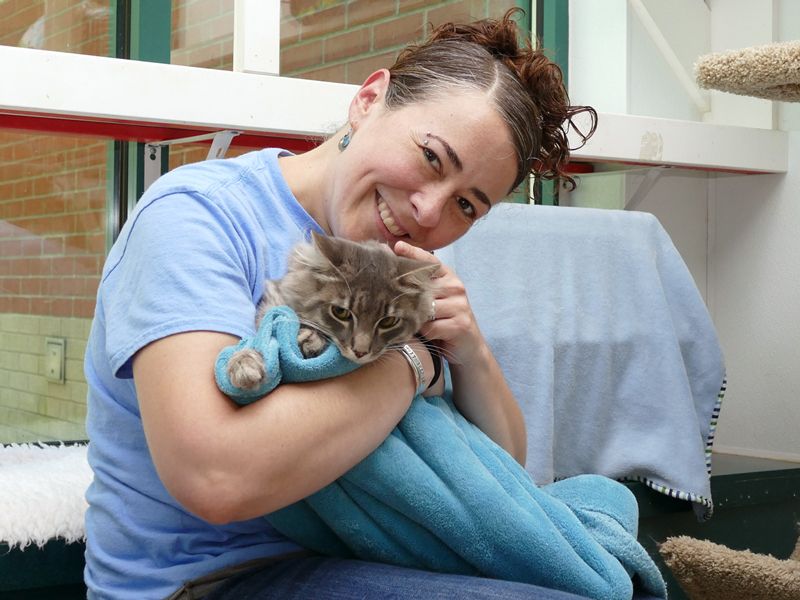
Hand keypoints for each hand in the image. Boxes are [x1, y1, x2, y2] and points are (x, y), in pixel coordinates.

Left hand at [393, 240, 484, 367]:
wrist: (467, 346)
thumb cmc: (444, 320)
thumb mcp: (433, 298)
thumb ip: (419, 286)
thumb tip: (392, 267)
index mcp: (448, 277)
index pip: (430, 261)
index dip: (413, 253)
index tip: (397, 247)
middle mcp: (455, 287)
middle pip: (422, 285)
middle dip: (404, 293)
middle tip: (386, 298)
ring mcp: (459, 305)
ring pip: (424, 308)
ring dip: (414, 318)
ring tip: (412, 323)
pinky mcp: (460, 324)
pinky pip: (430, 327)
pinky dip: (424, 332)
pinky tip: (426, 335)